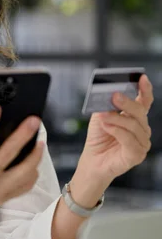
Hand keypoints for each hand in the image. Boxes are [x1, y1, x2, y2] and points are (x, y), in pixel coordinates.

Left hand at [76, 74, 153, 191]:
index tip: (142, 78)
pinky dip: (117, 131)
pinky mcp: (137, 155)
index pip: (145, 101)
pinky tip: (107, 127)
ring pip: (134, 125)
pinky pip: (130, 140)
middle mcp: (142, 129)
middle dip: (127, 102)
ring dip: (116, 119)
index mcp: (135, 117)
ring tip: (103, 117)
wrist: (93, 160)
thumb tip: (110, 92)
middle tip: (114, 96)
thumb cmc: (99, 137)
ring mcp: (142, 143)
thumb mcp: (100, 115)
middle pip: (139, 112)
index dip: (145, 89)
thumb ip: (106, 104)